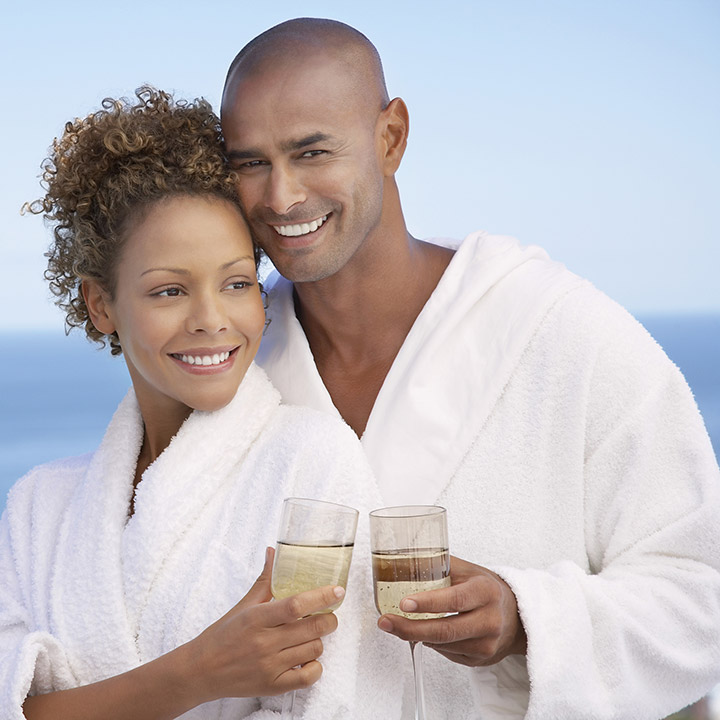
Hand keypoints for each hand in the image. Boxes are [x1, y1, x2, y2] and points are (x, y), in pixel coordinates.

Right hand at [183, 547, 343, 703]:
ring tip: (311, 635)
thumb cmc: (224, 634)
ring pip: (314, 650)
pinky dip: (315, 667)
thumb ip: (265, 580)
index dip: (321, 596)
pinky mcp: (272, 687)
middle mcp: (264, 643)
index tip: (338, 590)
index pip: (296, 605)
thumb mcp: (244, 605)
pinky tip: (308, 658)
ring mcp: (269, 667)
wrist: (201, 670)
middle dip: (329, 619)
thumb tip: (274, 552)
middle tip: (328, 614)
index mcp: (257, 618)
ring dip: (319, 640)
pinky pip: (307, 678)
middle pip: (312, 628)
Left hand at [377, 555, 525, 666]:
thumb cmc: (486, 589)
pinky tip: (422, 633)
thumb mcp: (469, 571)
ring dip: (416, 636)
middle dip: (410, 628)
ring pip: (443, 645)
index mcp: (486, 591)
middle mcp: (490, 620)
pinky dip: (430, 644)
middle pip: (445, 630)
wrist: (516, 617)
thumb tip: (406, 560)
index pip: (455, 599)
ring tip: (397, 625)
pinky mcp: (480, 660)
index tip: (403, 603)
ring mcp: (486, 644)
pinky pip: (447, 654)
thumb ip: (440, 566)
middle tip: (386, 622)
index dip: (427, 603)